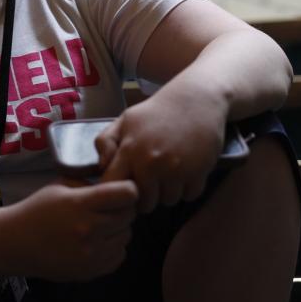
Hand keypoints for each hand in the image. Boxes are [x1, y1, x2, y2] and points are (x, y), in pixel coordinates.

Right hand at [5, 178, 137, 281]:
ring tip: (100, 225)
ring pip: (126, 235)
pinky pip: (119, 255)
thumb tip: (121, 184)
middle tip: (109, 207)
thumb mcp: (63, 186)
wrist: (15, 243)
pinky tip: (98, 241)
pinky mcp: (90, 271)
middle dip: (122, 208)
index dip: (128, 189)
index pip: (127, 194)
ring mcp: (90, 254)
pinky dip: (113, 247)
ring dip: (118, 228)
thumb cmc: (39, 210)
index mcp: (80, 205)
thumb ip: (92, 184)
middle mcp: (88, 230)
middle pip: (129, 215)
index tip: (121, 190)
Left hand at [94, 96, 224, 212]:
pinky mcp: (199, 171)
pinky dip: (188, 189)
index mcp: (130, 149)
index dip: (118, 192)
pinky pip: (189, 196)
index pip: (114, 187)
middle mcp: (152, 162)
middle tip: (153, 182)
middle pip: (144, 202)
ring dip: (168, 193)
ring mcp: (176, 168)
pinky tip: (186, 172)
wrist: (197, 98)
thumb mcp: (126, 119)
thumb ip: (105, 141)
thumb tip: (101, 167)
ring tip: (170, 175)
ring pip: (168, 201)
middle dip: (147, 196)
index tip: (126, 187)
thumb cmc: (158, 111)